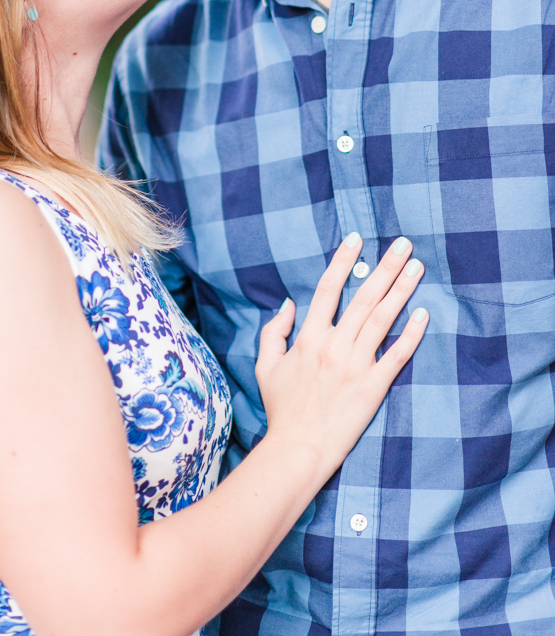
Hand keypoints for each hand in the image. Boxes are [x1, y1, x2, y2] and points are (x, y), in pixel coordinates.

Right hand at [255, 235, 426, 476]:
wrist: (298, 449)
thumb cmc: (281, 409)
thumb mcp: (265, 366)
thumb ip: (273, 332)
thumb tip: (287, 305)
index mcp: (308, 338)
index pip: (328, 289)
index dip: (343, 262)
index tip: (357, 239)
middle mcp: (334, 346)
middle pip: (363, 297)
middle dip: (385, 267)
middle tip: (403, 244)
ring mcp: (356, 366)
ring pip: (382, 319)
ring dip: (401, 290)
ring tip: (417, 267)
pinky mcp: (373, 387)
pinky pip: (396, 355)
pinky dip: (412, 334)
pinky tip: (424, 313)